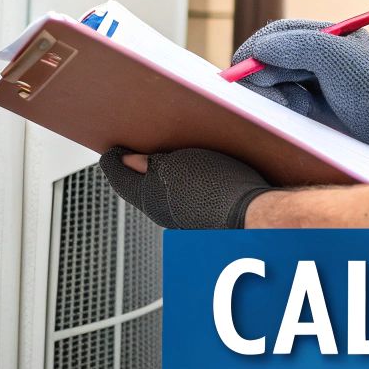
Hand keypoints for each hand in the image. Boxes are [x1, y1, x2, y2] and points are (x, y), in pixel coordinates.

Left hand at [99, 146, 273, 228]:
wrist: (255, 217)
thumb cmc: (218, 190)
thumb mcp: (178, 163)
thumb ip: (150, 162)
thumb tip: (128, 161)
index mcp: (147, 198)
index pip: (117, 177)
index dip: (113, 158)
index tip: (113, 148)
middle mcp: (162, 213)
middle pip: (141, 186)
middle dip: (140, 168)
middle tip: (142, 148)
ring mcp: (183, 219)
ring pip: (165, 194)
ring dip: (166, 178)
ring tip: (177, 156)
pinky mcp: (205, 220)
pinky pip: (187, 199)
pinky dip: (187, 187)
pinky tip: (203, 176)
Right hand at [233, 19, 368, 164]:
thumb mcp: (337, 61)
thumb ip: (297, 46)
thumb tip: (258, 50)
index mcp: (326, 36)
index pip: (277, 35)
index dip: (255, 50)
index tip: (240, 70)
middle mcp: (319, 56)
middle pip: (270, 60)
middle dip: (265, 77)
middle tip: (276, 98)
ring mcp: (317, 83)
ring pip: (274, 83)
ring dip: (275, 95)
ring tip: (296, 109)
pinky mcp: (317, 109)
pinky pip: (284, 104)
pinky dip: (284, 109)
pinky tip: (301, 118)